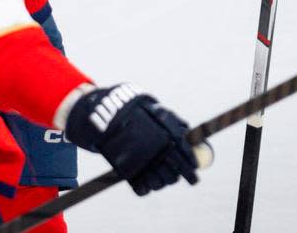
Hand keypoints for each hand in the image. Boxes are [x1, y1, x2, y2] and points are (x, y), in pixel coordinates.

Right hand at [64, 84, 200, 195]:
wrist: (102, 114)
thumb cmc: (130, 110)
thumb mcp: (152, 108)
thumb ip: (172, 121)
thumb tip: (189, 133)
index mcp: (166, 136)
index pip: (186, 156)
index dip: (192, 165)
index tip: (195, 171)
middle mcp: (156, 152)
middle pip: (175, 174)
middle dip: (181, 176)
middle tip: (184, 177)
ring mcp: (142, 164)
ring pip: (160, 182)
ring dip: (163, 181)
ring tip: (161, 176)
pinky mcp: (129, 173)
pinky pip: (143, 188)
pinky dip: (147, 186)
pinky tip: (147, 180)